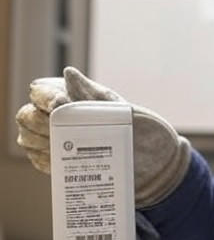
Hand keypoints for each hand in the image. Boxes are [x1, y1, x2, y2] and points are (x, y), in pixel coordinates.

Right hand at [15, 67, 190, 207]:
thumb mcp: (121, 110)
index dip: (43, 97)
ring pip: (28, 139)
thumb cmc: (145, 131)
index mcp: (75, 97)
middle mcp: (62, 118)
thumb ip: (93, 94)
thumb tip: (68, 73)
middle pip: (28, 116)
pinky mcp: (64, 165)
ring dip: (39, 142)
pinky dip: (44, 160)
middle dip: (39, 121)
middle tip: (61, 131)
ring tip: (60, 146)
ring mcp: (61, 141)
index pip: (39, 92)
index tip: (59, 105)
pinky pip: (40, 161)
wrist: (159, 166)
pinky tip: (59, 160)